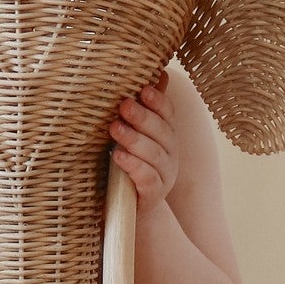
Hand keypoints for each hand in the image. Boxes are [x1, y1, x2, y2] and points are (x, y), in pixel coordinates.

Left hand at [108, 70, 180, 212]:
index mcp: (167, 137)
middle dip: (142, 117)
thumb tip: (157, 74)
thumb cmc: (128, 166)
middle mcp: (170, 155)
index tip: (142, 89)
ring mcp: (165, 176)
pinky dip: (134, 166)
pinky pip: (147, 178)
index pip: (168, 115)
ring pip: (155, 154)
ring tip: (114, 128)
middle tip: (123, 105)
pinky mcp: (153, 195)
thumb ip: (144, 110)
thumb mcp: (134, 136)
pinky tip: (119, 156)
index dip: (158, 101)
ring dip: (134, 139)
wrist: (129, 209)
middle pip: (162, 132)